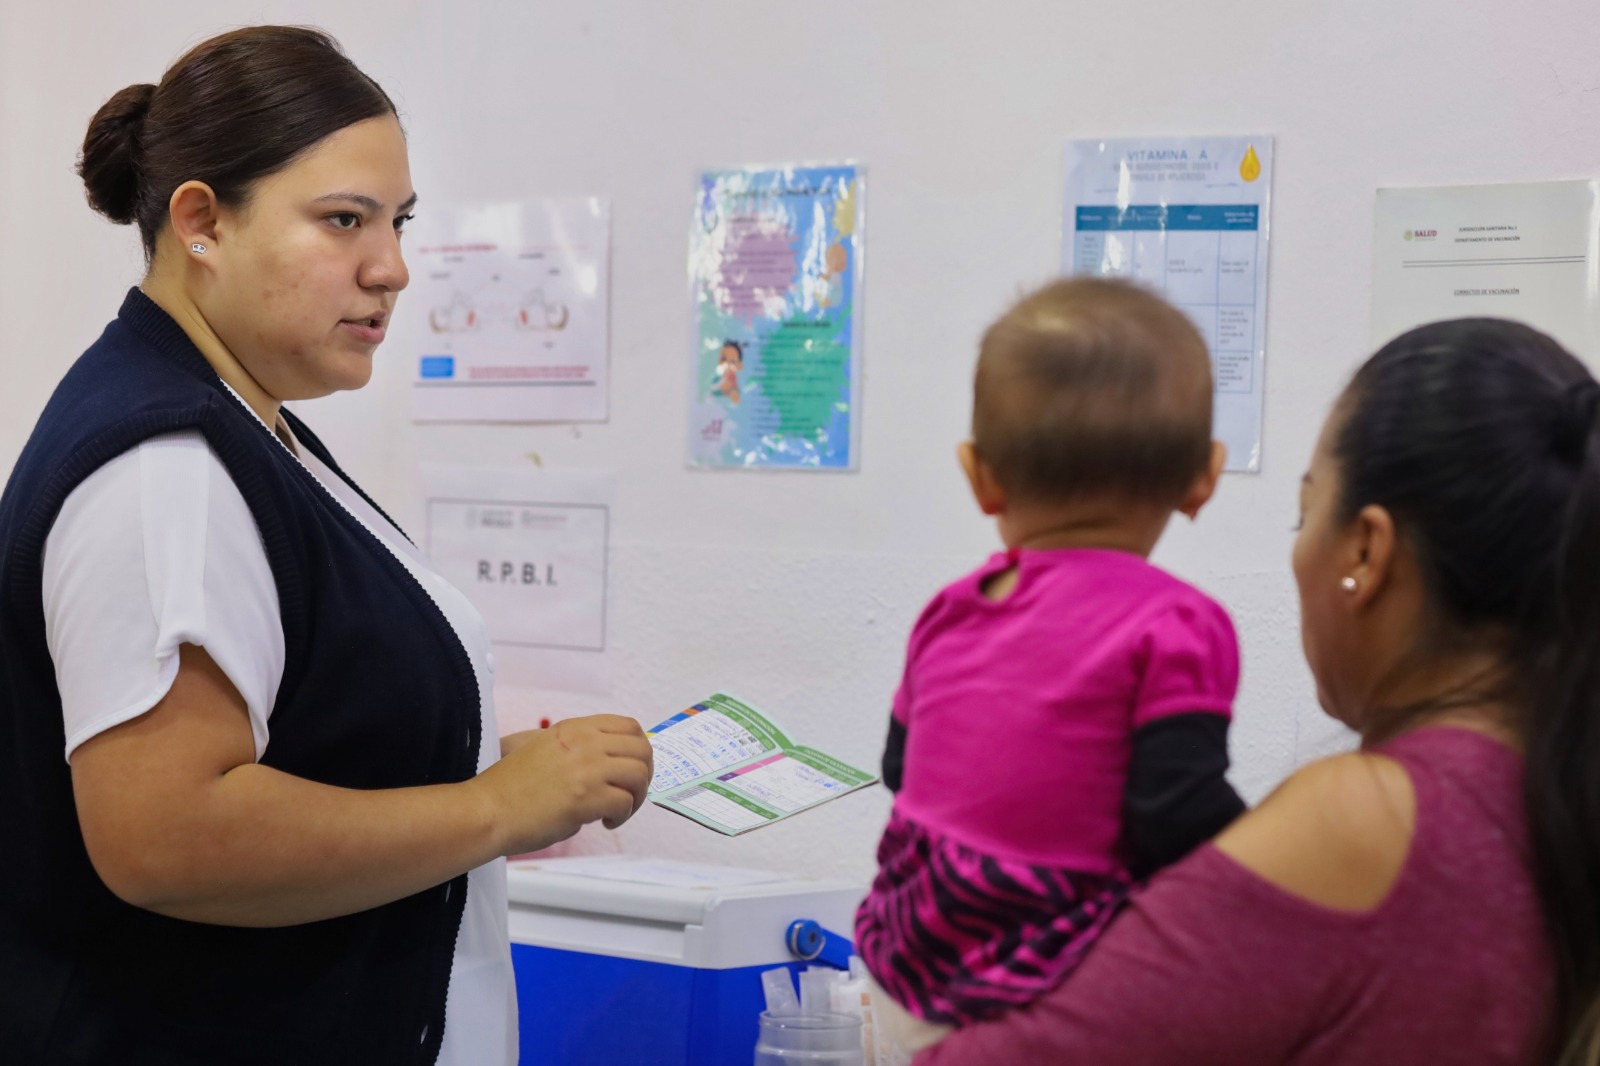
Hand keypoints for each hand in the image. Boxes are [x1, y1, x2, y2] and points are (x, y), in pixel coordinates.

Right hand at [477, 715, 652, 854]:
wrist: (486, 810)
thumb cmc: (507, 787)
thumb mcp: (539, 748)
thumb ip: (572, 749)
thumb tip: (601, 767)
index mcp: (574, 728)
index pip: (629, 726)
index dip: (639, 749)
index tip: (630, 768)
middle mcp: (585, 742)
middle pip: (642, 749)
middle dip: (644, 775)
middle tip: (629, 794)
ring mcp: (587, 768)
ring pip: (639, 775)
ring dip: (636, 797)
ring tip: (617, 812)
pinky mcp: (586, 798)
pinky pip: (625, 802)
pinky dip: (621, 816)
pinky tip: (604, 823)